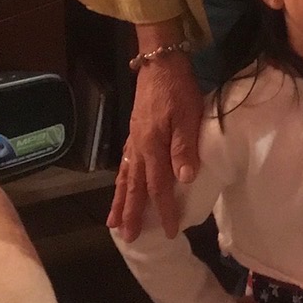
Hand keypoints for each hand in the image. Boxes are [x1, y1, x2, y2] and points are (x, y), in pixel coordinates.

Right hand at [109, 54, 203, 241]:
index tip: (170, 232)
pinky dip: (121, 181)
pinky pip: (125, 164)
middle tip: (128, 238)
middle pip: (135, 188)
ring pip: (125, 178)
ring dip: (120, 201)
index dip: (165, 211)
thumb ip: (184, 148)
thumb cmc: (178, 89)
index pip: (159, 187)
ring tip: (114, 223)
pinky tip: (121, 187)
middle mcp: (139, 149)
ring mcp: (134, 141)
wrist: (160, 64)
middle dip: (132, 214)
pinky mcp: (134, 133)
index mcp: (153, 148)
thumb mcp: (188, 116)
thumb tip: (183, 180)